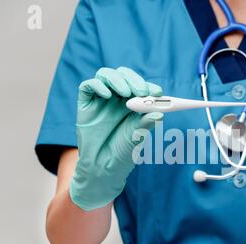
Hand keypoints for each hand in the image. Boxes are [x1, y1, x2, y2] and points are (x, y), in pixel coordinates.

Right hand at [70, 67, 162, 210]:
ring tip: (126, 93)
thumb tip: (160, 114)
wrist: (102, 167)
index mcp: (133, 103)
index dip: (150, 87)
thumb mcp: (136, 138)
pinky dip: (98, 85)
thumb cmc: (122, 151)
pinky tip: (106, 95)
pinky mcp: (85, 103)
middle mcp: (117, 98)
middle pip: (124, 76)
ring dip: (118, 80)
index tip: (157, 93)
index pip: (141, 86)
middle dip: (134, 80)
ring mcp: (101, 99)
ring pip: (107, 75)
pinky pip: (88, 86)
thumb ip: (145, 124)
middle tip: (142, 92)